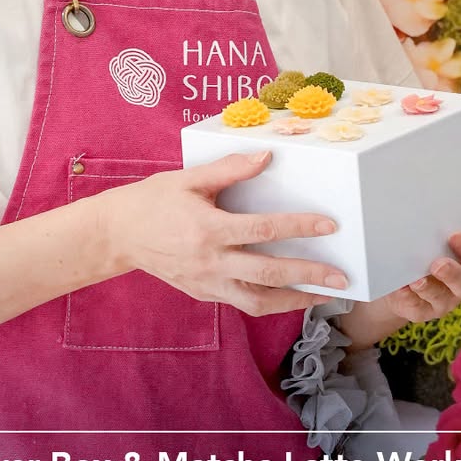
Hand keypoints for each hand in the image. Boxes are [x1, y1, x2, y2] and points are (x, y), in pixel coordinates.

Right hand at [100, 150, 349, 316]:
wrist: (118, 234)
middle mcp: (210, 261)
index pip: (263, 229)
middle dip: (309, 276)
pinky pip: (243, 303)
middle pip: (269, 273)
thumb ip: (229, 169)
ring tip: (323, 297)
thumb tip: (266, 157)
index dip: (299, 227)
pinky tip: (290, 296)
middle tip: (341, 278)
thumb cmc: (154, 200)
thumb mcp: (188, 179)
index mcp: (208, 229)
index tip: (329, 226)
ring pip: (258, 301)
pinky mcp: (204, 294)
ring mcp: (207, 283)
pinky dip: (270, 302)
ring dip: (295, 300)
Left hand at [344, 232, 460, 347]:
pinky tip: (400, 288)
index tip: (454, 235)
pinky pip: (418, 308)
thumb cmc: (424, 245)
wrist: (401, 272)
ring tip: (416, 279)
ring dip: (430, 288)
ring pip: (443, 299)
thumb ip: (437, 224)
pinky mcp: (423, 310)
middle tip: (437, 263)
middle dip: (454, 273)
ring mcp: (445, 300)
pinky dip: (409, 298)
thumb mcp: (433, 233)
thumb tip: (432, 195)